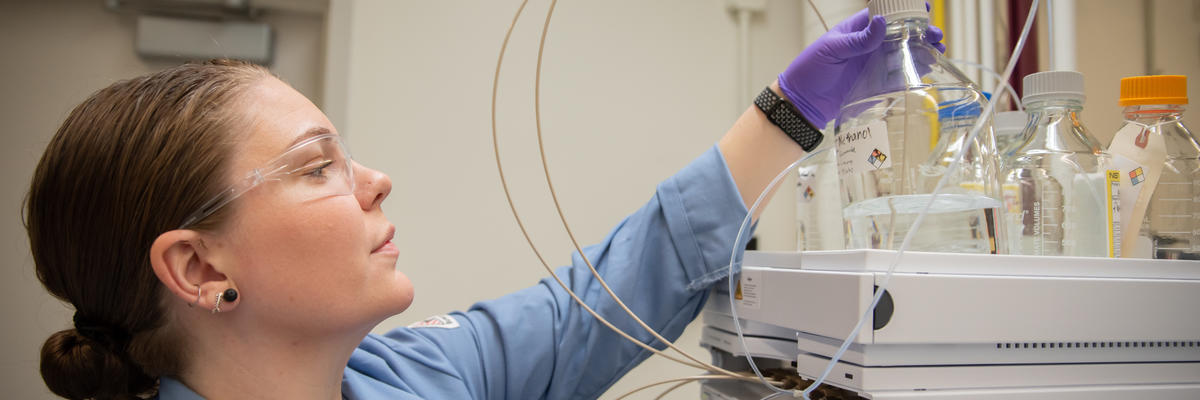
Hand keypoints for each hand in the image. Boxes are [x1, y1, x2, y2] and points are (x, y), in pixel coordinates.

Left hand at [778, 8, 944, 127]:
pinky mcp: (875, 83)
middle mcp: (868, 46)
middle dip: (921, 33)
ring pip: (903, 54)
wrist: (803, 103)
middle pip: (900, 35)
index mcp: (857, 30)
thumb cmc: (810, 70)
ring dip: (921, 52)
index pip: (884, 15)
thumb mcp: (832, 50)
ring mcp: (873, 64)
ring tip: (937, 52)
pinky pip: (898, 76)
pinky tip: (926, 70)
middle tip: (935, 36)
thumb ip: (858, 39)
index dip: (905, 12)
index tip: (923, 10)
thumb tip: (881, 23)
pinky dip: (913, 72)